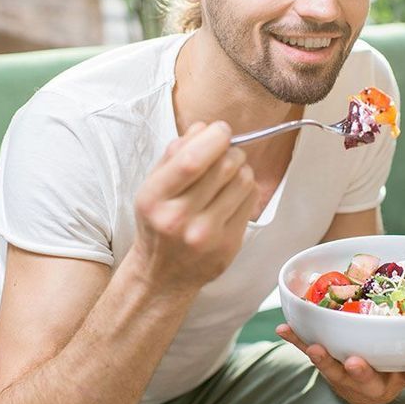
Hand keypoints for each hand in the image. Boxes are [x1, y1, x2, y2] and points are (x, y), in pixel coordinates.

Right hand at [129, 121, 258, 293]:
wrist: (162, 275)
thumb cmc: (158, 224)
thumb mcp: (153, 187)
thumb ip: (174, 154)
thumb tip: (204, 128)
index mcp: (154, 199)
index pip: (191, 160)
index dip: (214, 138)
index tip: (221, 130)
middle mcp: (179, 219)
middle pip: (224, 167)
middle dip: (231, 150)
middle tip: (226, 151)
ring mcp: (206, 235)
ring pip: (243, 181)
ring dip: (241, 168)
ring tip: (229, 174)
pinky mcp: (228, 245)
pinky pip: (251, 201)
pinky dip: (246, 189)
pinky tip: (232, 194)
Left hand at [276, 323, 404, 403]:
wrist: (363, 391)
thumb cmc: (389, 369)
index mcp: (397, 379)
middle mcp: (371, 384)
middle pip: (367, 381)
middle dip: (361, 371)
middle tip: (355, 362)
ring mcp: (346, 378)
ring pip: (334, 372)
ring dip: (323, 360)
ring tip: (314, 349)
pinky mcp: (327, 368)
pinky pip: (310, 352)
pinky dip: (297, 340)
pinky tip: (283, 328)